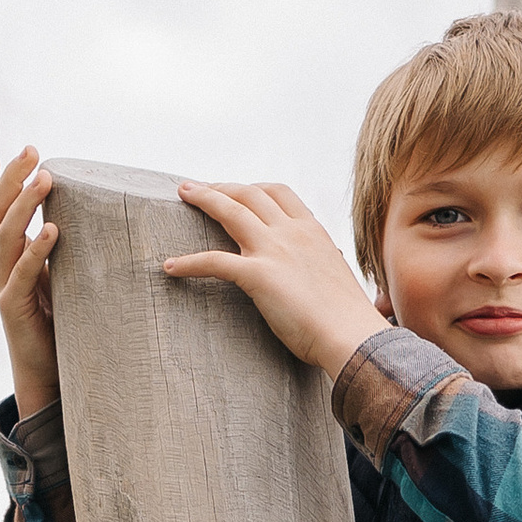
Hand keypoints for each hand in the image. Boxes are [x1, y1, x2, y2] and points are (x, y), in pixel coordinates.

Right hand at [0, 144, 60, 419]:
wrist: (47, 371)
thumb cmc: (58, 321)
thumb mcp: (56, 276)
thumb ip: (57, 250)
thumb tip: (76, 218)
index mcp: (7, 255)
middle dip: (12, 179)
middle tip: (31, 150)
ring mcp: (3, 285)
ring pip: (6, 236)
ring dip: (25, 204)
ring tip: (45, 178)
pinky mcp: (15, 307)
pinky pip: (22, 273)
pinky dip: (37, 250)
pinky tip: (53, 229)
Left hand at [166, 180, 382, 379]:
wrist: (352, 335)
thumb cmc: (348, 317)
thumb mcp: (336, 276)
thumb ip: (322, 264)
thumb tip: (326, 263)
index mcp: (312, 231)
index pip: (279, 192)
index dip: (252, 188)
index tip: (236, 190)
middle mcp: (292, 232)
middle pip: (249, 194)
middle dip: (221, 186)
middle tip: (197, 188)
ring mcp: (274, 250)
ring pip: (230, 210)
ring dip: (203, 198)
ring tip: (183, 195)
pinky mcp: (258, 275)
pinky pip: (213, 261)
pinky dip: (188, 262)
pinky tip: (169, 267)